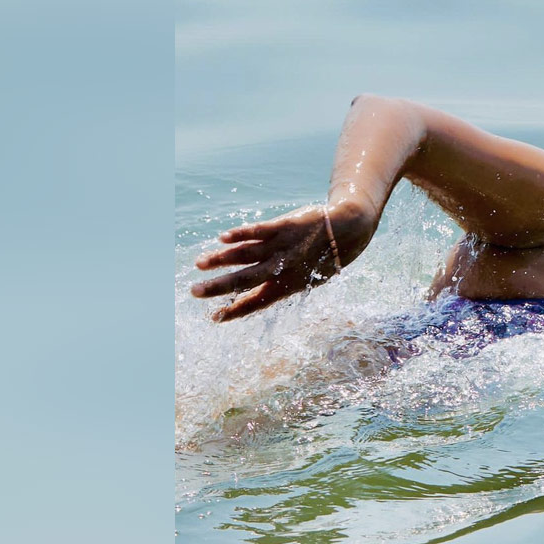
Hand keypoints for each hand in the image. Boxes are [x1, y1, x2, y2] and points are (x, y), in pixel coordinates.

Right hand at [190, 202, 374, 321]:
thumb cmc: (327, 257)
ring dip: (221, 259)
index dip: (235, 310)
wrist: (350, 230)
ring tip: (199, 263)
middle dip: (218, 287)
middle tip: (194, 291)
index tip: (213, 317)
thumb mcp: (308, 279)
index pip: (257, 301)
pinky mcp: (284, 226)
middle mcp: (283, 268)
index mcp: (289, 285)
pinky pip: (259, 230)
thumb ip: (282, 285)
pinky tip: (222, 238)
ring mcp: (282, 246)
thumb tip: (255, 294)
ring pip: (246, 254)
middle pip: (245, 280)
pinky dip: (240, 234)